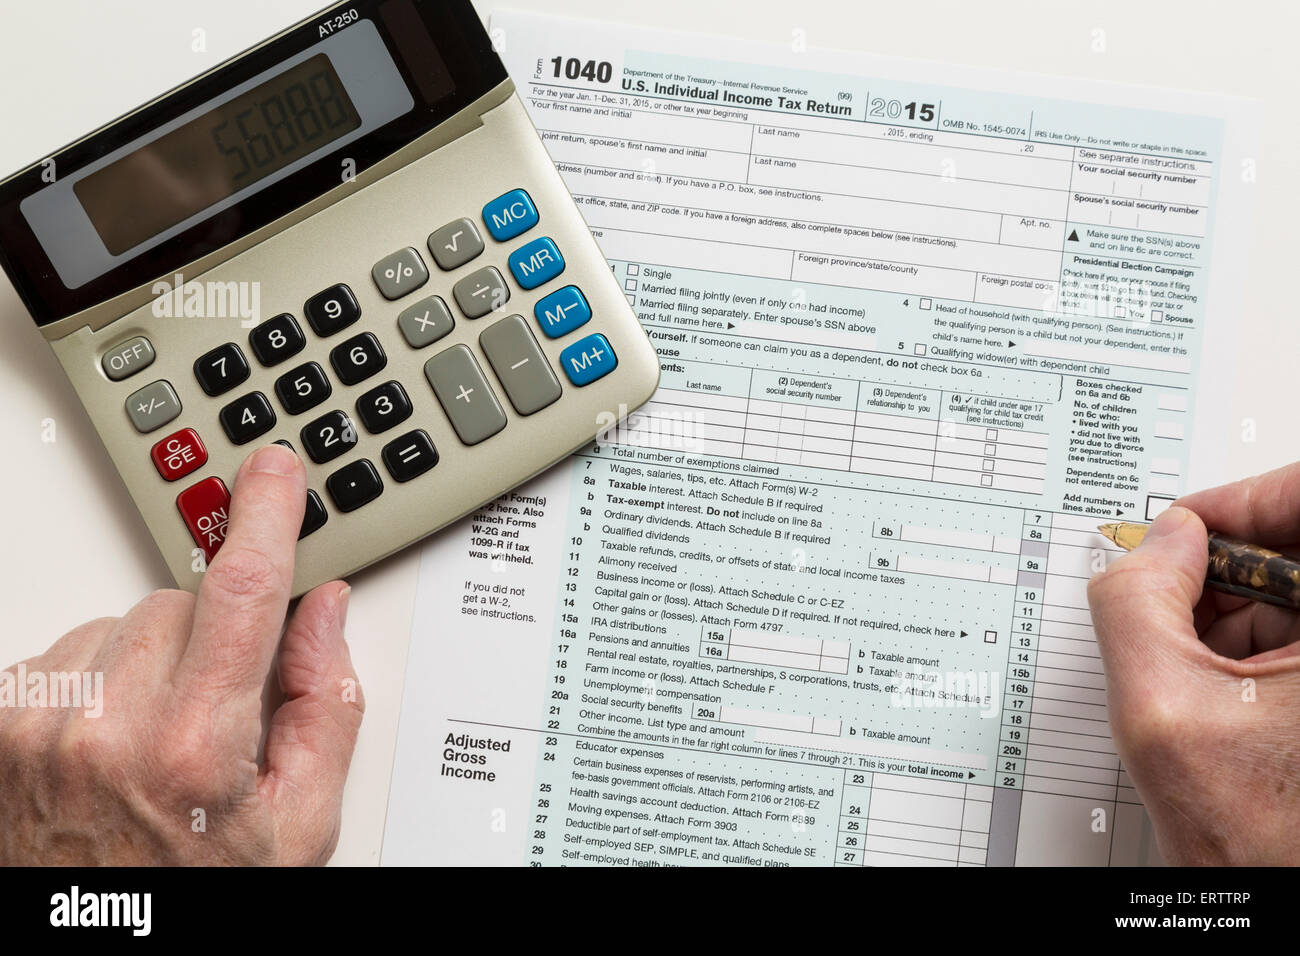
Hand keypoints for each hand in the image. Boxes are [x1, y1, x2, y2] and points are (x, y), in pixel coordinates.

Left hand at [0, 445, 362, 864]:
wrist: (90, 942)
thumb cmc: (194, 896)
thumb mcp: (300, 825)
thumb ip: (325, 707)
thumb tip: (325, 615)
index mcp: (192, 748)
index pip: (242, 593)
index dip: (265, 517)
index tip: (274, 471)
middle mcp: (102, 727)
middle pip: (180, 604)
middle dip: (214, 637)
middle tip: (218, 713)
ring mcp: (34, 724)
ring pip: (120, 622)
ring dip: (150, 658)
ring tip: (155, 741)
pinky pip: (64, 651)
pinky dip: (96, 681)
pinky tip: (107, 742)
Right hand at [1088, 462, 1299, 864]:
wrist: (1282, 894)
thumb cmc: (1259, 837)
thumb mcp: (1160, 707)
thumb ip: (1136, 601)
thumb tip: (1158, 544)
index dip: (1243, 501)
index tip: (1192, 528)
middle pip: (1298, 549)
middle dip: (1231, 570)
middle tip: (1181, 607)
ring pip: (1297, 589)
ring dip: (1241, 612)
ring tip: (1210, 678)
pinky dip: (1260, 644)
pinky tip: (1234, 693)